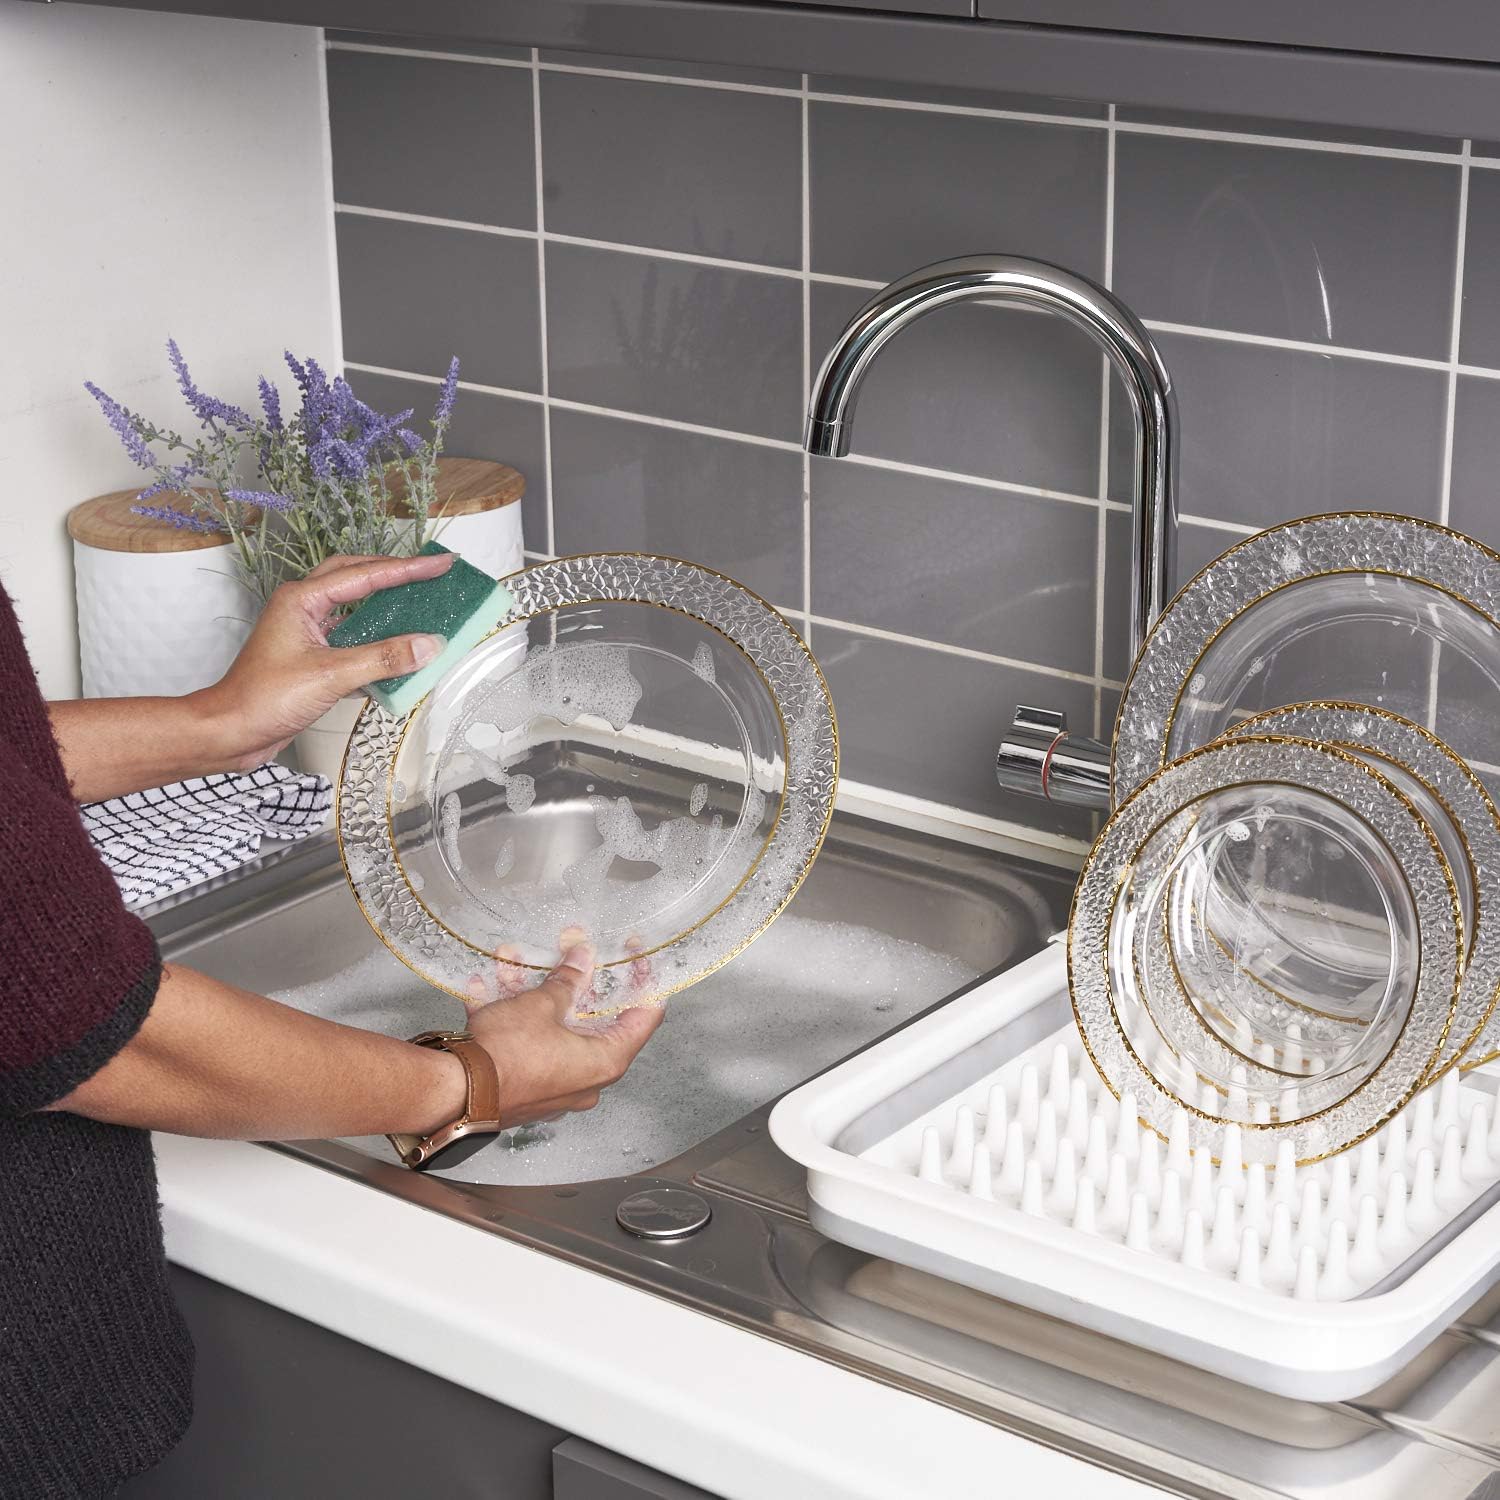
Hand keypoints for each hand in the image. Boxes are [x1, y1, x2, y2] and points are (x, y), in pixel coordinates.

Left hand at [196, 552, 454, 768]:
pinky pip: (352, 638)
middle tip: (431, 572)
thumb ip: (383, 658)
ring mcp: (307, 632)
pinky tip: (399, 649)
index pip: (365, 575)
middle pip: (357, 576)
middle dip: (395, 573)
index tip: (440, 563)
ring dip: (387, 605)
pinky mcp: (312, 657)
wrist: (231, 732)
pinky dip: (377, 640)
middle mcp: (303, 608)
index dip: (408, 569)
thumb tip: (428, 645)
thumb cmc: (263, 699)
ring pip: (354, 607)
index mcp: (302, 599)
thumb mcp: (330, 676)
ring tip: (421, 604)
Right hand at [464, 944, 664, 1127]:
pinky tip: (482, 988)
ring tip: (510, 961)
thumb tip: (583, 958)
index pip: (645, 1017)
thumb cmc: (505, 1055)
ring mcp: (556, 1087)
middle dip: (575, 982)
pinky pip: (526, 1044)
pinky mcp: (526, 1087)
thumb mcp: (541, 1005)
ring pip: (552, 1028)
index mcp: (606, 1062)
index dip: (643, 982)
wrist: (454, 1095)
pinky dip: (510, 1017)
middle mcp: (587, 1081)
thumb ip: (567, 980)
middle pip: (594, 1020)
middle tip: (569, 952)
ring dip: (531, 994)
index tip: (636, 958)